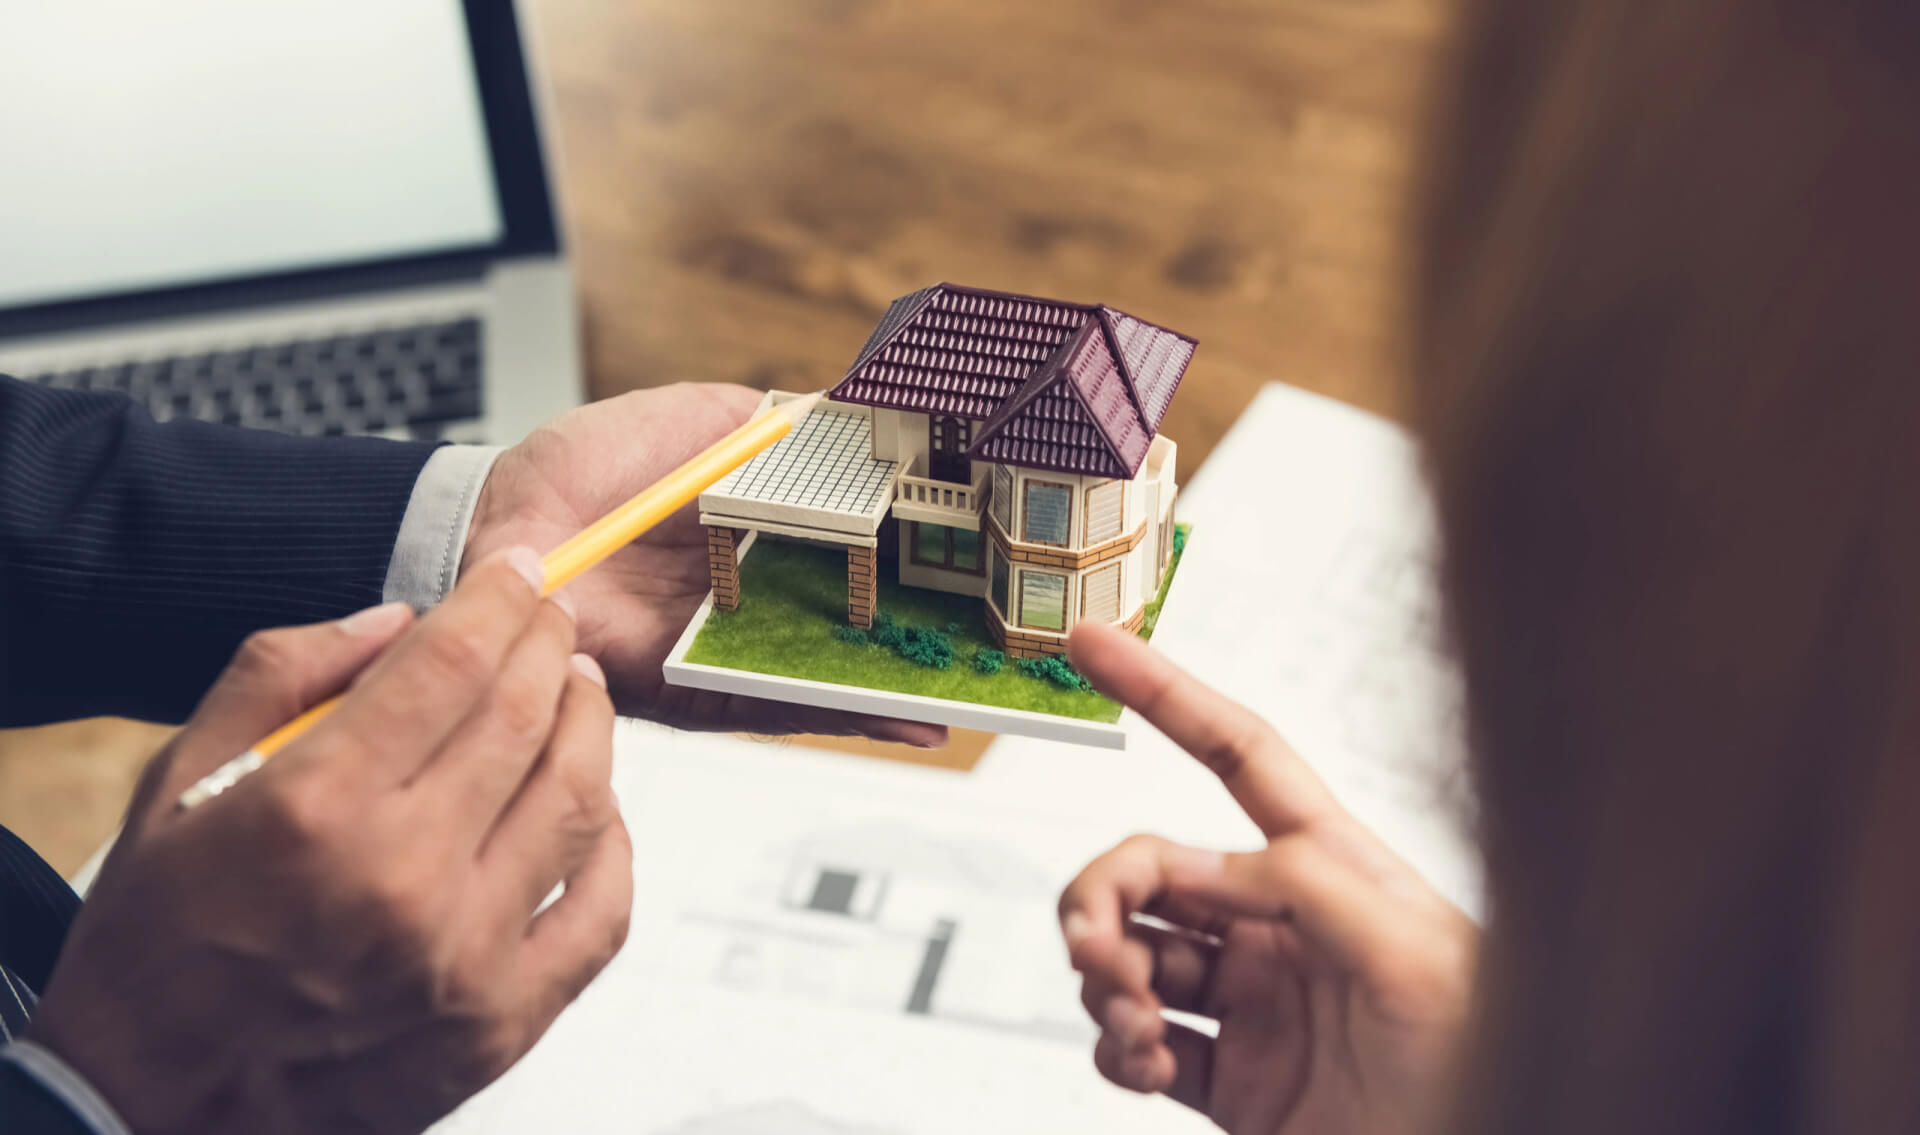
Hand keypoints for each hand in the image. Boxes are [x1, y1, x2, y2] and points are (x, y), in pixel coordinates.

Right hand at [31, 548, 630, 1134]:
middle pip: (524, 719)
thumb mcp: (176, 784)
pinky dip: (613, 844)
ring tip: (579, 691)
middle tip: (552, 619)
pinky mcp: (500, 1023)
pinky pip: (600, 913)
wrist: (151, 1108)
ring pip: (577, 800)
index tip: (518, 574)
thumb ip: (281, 676)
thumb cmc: (160, 946)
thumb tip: (397, 621)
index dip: (498, 602)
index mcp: (317, 808)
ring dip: (591, 726)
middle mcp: (402, 878)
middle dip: (548, 646)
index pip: (450, 665)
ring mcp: (463, 956)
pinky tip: (596, 805)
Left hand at [467, 383, 947, 746]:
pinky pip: (778, 708)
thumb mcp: (684, 421)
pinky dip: (844, 714)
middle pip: (856, 620)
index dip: (913, 555)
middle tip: (1007, 641)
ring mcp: (729, 649)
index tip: (979, 555)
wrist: (497, 532)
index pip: (852, 548)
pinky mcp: (698, 692)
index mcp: (756, 533)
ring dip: (905, 682)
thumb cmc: (575, 475)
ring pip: (834, 672)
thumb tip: (839, 405)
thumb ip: (758, 424)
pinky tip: (909, 717)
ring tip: (982, 689)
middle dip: (927, 634)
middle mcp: (751, 599)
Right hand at [1057, 622, 1476, 1134]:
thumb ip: (1306, 889)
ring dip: (1105, 978)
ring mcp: (1253, 1003)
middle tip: (1094, 944)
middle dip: (1104, 894)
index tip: (1095, 644)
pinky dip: (1116, 1048)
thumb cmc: (1493, 1064)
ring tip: (1134, 1023)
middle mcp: (1282, 926)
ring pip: (1132, 956)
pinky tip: (1143, 1062)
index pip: (1237, 756)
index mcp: (1334, 870)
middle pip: (1155, 869)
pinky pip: (1136, 1045)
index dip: (1164, 693)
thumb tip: (1198, 864)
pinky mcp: (1233, 1081)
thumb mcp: (1415, 956)